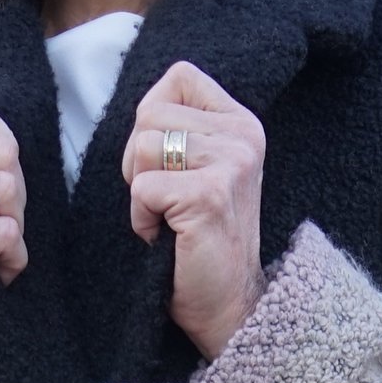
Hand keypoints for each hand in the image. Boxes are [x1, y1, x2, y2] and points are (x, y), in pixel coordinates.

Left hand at [125, 60, 266, 360]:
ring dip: (140, 192)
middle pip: (150, 112)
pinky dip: (142, 218)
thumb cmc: (203, 242)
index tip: (167, 164)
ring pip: (142, 147)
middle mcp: (242, 136)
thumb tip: (140, 109)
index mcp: (241, 124)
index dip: (153, 118)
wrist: (230, 305)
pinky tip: (167, 237)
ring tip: (168, 219)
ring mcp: (230, 163)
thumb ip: (181, 132)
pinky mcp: (208, 195)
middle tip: (164, 200)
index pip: (179, 77)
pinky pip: (142, 187)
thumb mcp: (200, 171)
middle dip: (139, 160)